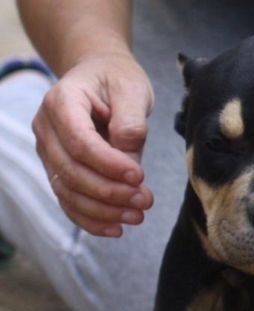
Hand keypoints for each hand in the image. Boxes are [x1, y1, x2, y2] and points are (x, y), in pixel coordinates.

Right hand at [33, 51, 154, 236]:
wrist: (101, 78)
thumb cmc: (117, 80)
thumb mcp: (132, 89)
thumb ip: (131, 123)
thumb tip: (129, 161)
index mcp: (62, 102)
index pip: (80, 143)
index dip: (109, 165)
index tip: (140, 177)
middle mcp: (47, 129)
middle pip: (72, 172)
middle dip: (111, 193)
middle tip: (146, 201)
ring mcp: (49, 153)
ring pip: (68, 193)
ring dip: (104, 211)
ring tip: (138, 216)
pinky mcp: (59, 171)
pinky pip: (69, 202)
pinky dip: (91, 220)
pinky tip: (117, 229)